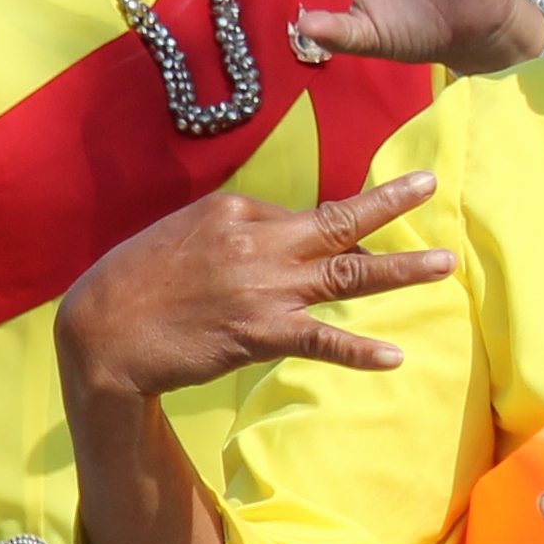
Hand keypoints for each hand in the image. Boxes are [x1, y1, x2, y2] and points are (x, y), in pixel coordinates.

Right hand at [56, 170, 449, 401]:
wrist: (100, 334)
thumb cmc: (131, 284)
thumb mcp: (180, 235)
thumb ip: (231, 232)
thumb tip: (273, 239)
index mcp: (235, 210)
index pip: (297, 215)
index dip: (320, 229)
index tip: (347, 228)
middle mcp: (258, 242)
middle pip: (339, 222)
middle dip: (390, 204)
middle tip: (429, 187)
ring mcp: (264, 288)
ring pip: (347, 275)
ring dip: (400, 270)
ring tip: (444, 266)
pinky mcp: (260, 334)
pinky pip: (322, 341)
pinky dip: (359, 351)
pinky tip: (393, 356)